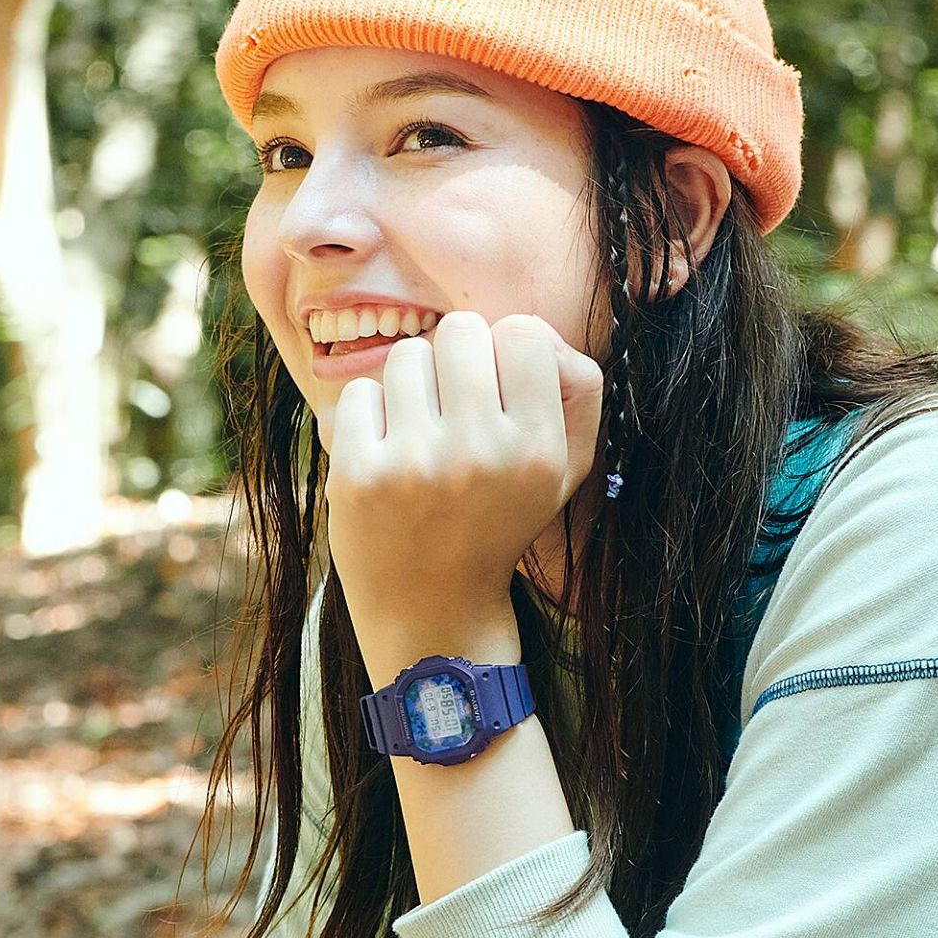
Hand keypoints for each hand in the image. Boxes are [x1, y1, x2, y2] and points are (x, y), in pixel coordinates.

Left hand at [319, 311, 605, 638]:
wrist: (432, 607)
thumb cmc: (498, 522)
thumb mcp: (565, 469)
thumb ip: (577, 390)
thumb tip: (537, 333)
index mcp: (539, 450)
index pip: (524, 332)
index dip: (505, 353)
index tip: (496, 393)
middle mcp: (482, 453)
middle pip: (461, 330)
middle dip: (454, 361)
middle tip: (452, 411)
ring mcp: (417, 462)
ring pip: (408, 355)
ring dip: (412, 387)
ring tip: (420, 437)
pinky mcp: (360, 473)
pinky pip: (361, 390)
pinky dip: (369, 415)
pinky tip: (386, 455)